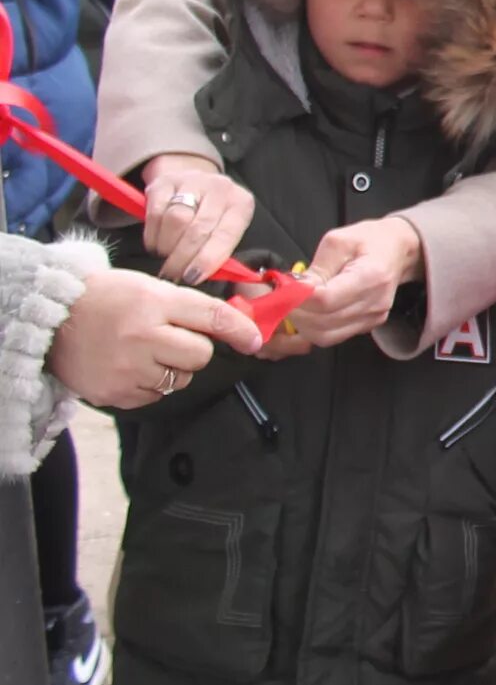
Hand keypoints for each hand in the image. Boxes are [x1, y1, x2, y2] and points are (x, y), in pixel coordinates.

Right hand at [49, 268, 263, 408]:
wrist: (51, 319)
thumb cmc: (106, 298)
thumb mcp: (148, 288)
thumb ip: (190, 306)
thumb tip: (236, 326)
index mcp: (153, 303)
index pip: (212, 317)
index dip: (240, 330)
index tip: (255, 341)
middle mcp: (141, 337)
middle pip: (200, 355)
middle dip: (195, 349)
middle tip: (173, 339)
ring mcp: (126, 369)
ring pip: (180, 379)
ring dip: (172, 368)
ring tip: (144, 351)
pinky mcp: (114, 393)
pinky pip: (154, 396)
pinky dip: (149, 384)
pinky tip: (129, 366)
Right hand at [142, 154, 256, 285]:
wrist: (195, 182)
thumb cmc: (214, 215)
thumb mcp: (226, 229)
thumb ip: (220, 251)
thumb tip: (202, 277)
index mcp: (240, 204)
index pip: (225, 235)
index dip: (207, 259)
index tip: (193, 277)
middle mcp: (219, 188)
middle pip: (198, 228)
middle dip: (183, 258)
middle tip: (174, 275)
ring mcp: (192, 181)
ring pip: (175, 220)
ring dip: (167, 246)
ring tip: (165, 258)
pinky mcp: (165, 182)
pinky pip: (155, 212)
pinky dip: (152, 235)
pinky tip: (155, 244)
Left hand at [280, 217, 422, 350]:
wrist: (397, 251)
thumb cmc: (368, 241)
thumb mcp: (338, 241)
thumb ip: (317, 267)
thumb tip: (294, 290)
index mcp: (371, 276)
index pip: (326, 300)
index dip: (298, 299)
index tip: (283, 290)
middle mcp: (375, 303)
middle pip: (323, 322)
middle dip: (295, 313)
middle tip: (283, 298)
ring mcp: (373, 318)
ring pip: (324, 336)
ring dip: (302, 324)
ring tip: (294, 306)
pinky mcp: (368, 326)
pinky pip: (332, 337)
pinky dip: (314, 328)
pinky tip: (310, 312)